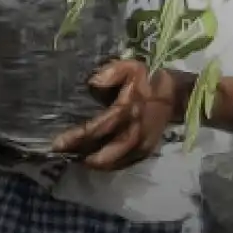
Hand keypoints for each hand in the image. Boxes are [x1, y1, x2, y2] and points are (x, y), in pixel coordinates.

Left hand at [48, 60, 174, 170]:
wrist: (175, 94)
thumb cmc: (146, 79)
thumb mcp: (129, 67)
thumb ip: (110, 73)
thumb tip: (92, 83)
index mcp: (129, 111)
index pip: (99, 128)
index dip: (77, 138)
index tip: (57, 144)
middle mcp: (136, 132)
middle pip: (105, 153)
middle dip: (82, 156)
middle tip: (64, 155)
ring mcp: (143, 146)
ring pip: (113, 163)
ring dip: (93, 163)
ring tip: (74, 158)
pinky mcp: (146, 152)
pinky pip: (123, 164)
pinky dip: (107, 165)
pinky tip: (93, 160)